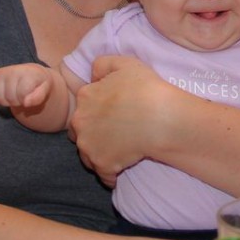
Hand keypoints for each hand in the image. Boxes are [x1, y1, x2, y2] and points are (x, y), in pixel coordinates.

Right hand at [0, 64, 51, 108]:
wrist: (32, 73)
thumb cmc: (39, 83)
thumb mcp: (45, 90)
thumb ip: (38, 97)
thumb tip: (26, 102)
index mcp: (28, 72)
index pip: (22, 94)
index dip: (26, 100)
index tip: (30, 95)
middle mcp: (13, 70)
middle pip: (10, 98)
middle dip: (17, 102)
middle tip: (22, 96)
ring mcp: (2, 72)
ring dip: (7, 102)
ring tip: (15, 95)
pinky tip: (5, 94)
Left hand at [69, 55, 175, 186]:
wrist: (160, 118)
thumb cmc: (146, 89)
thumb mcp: (124, 63)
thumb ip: (102, 65)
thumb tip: (93, 76)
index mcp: (85, 96)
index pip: (84, 106)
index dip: (97, 110)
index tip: (112, 114)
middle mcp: (80, 122)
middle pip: (80, 132)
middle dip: (93, 133)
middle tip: (115, 133)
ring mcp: (88, 146)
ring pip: (88, 154)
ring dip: (99, 154)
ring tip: (119, 152)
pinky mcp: (102, 165)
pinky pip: (103, 175)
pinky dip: (110, 175)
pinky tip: (121, 171)